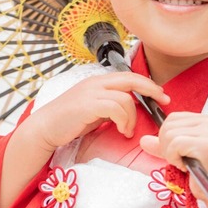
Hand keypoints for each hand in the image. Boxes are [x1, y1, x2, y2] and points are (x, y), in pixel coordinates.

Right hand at [0, 71, 169, 207]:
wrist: (45, 128)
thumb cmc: (69, 122)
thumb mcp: (94, 110)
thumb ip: (110, 106)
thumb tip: (130, 109)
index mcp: (98, 82)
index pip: (128, 76)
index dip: (148, 84)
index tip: (162, 95)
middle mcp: (95, 82)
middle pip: (131, 79)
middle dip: (151, 89)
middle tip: (163, 101)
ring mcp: (91, 92)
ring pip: (125, 98)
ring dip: (132, 117)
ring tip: (127, 130)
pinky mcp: (87, 104)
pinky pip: (116, 108)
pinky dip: (123, 120)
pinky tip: (121, 130)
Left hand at [139, 112, 207, 202]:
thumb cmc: (204, 172)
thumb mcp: (180, 154)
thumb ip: (163, 145)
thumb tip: (143, 140)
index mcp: (204, 120)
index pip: (172, 118)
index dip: (167, 137)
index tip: (178, 153)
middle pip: (168, 126)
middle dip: (167, 147)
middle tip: (181, 160)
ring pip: (169, 135)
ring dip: (171, 154)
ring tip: (185, 163)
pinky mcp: (206, 144)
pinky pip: (175, 145)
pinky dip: (175, 158)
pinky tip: (186, 166)